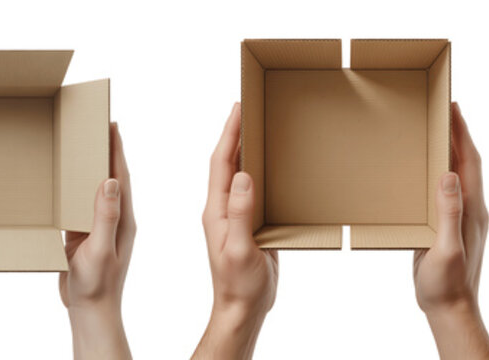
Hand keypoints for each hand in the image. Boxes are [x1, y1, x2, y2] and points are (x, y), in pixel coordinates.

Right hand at [59, 123, 134, 358]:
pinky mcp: (85, 236)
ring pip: (94, 189)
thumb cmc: (97, 285)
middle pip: (110, 176)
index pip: (121, 176)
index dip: (116, 148)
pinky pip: (80, 205)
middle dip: (104, 150)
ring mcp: (100, 226)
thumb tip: (109, 180)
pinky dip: (74, 188)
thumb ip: (106, 217)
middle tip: (95, 124)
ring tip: (80, 144)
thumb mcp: (101, 250)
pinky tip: (64, 181)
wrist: (91, 310)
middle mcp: (114, 218)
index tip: (111, 123)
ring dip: (89, 167)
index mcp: (123, 219)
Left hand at [193, 103, 278, 359]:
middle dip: (236, 132)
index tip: (238, 107)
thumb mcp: (238, 248)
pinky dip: (260, 171)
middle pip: (228, 162)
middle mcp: (222, 208)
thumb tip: (243, 176)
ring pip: (240, 173)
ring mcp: (235, 216)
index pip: (221, 162)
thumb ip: (240, 213)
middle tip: (248, 106)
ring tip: (259, 127)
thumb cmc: (238, 283)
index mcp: (216, 210)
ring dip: (247, 149)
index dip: (229, 133)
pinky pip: (253, 190)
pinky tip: (272, 166)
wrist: (242, 308)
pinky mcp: (249, 225)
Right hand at [412, 103, 488, 357]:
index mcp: (473, 208)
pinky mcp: (449, 229)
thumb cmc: (447, 284)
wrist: (451, 310)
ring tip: (435, 132)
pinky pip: (447, 191)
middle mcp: (472, 209)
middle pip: (466, 162)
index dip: (462, 132)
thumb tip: (449, 174)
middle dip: (457, 134)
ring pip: (457, 175)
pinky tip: (427, 173)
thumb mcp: (446, 248)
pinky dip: (438, 173)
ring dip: (449, 151)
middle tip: (443, 109)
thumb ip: (449, 212)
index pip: (470, 161)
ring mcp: (461, 219)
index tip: (453, 106)